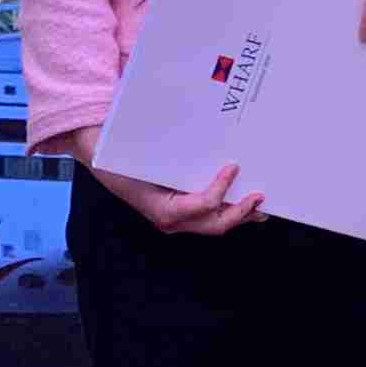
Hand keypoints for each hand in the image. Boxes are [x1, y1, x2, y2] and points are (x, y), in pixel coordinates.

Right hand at [77, 132, 264, 236]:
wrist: (104, 165)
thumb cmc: (121, 160)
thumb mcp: (140, 156)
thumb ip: (169, 156)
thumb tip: (202, 141)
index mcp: (163, 209)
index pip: (201, 205)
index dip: (221, 189)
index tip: (233, 166)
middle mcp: (171, 221)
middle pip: (215, 224)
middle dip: (240, 212)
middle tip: (259, 196)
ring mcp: (177, 222)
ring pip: (215, 225)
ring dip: (240, 216)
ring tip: (261, 206)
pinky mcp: (182, 216)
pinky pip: (209, 218)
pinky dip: (229, 211)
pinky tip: (244, 203)